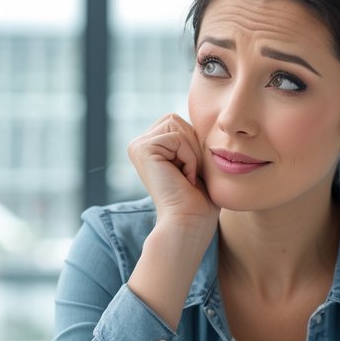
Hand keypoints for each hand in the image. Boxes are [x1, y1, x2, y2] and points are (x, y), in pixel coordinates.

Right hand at [128, 113, 218, 236]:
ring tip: (186, 177)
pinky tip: (183, 179)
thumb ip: (193, 139)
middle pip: (178, 120)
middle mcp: (139, 144)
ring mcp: (137, 146)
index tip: (192, 174)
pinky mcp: (141, 149)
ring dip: (192, 153)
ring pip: (178, 126)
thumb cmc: (199, 200)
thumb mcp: (198, 161)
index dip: (195, 145)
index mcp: (151, 146)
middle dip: (194, 147)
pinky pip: (177, 138)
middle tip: (190, 176)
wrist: (190, 223)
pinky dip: (189, 158)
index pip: (181, 123)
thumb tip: (202, 117)